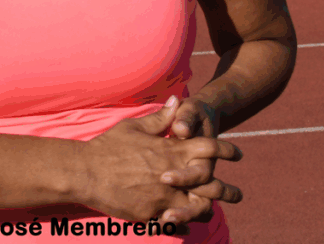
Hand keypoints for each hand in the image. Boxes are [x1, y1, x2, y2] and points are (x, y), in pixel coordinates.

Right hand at [79, 97, 240, 223]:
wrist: (85, 173)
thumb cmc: (108, 147)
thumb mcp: (134, 127)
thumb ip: (161, 118)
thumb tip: (178, 100)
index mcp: (170, 150)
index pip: (209, 148)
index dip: (227, 150)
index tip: (237, 154)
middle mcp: (172, 175)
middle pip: (212, 184)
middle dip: (229, 191)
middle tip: (238, 195)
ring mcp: (163, 198)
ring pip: (199, 208)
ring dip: (208, 209)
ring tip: (214, 211)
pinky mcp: (151, 215)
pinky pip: (177, 224)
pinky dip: (185, 223)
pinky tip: (188, 222)